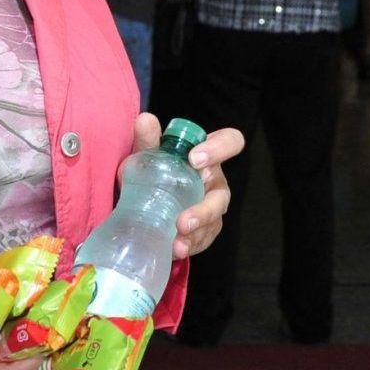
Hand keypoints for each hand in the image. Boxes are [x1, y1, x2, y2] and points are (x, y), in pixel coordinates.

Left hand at [131, 113, 237, 259]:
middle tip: (183, 221)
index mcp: (207, 155)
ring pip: (214, 221)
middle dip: (204, 210)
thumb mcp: (146, 156)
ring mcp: (211, 208)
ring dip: (197, 233)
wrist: (139, 204)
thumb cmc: (150, 172)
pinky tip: (175, 250)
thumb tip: (145, 119)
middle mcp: (213, 181)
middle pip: (221, 195)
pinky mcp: (203, 230)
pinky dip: (190, 246)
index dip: (220, 149)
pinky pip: (203, 239)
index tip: (195, 159)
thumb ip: (147, 140)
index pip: (230, 142)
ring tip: (177, 244)